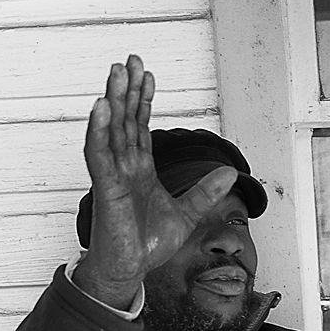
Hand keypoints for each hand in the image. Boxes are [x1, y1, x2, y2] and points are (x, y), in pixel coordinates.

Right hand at [70, 55, 237, 308]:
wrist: (130, 271)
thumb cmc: (148, 245)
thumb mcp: (187, 214)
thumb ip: (204, 192)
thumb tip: (231, 172)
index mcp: (140, 169)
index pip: (140, 126)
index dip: (144, 100)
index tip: (147, 74)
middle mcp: (124, 166)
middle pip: (125, 120)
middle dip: (127, 90)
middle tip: (130, 59)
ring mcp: (113, 175)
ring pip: (111, 130)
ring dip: (112, 100)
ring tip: (115, 72)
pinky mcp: (105, 188)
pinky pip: (99, 154)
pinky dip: (99, 130)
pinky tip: (100, 107)